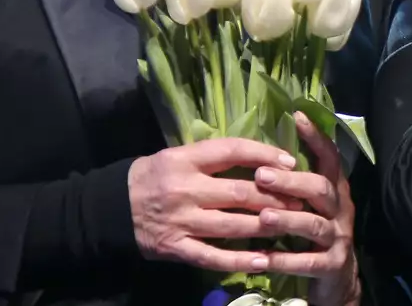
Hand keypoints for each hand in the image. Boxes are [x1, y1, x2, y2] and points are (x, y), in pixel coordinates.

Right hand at [128, 137, 300, 272]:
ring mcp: (181, 221)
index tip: (290, 161)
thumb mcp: (178, 154)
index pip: (232, 151)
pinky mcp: (176, 248)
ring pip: (232, 225)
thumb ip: (213, 157)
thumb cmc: (154, 176)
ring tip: (290, 224)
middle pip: (238, 192)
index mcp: (185, 159)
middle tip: (300, 198)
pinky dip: (240, 260)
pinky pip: (212, 256)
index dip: (264, 155)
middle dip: (274, 196)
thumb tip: (260, 158)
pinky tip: (264, 260)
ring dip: (264, 225)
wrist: (112, 207)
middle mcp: (185, 189)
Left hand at [254, 113, 358, 305]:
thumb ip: (296, 182)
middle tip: (261, 175)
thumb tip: (264, 151)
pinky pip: (308, 261)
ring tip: (262, 216)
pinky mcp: (332, 265)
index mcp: (334, 189)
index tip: (297, 116)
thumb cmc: (313, 233)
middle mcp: (340, 209)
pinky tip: (263, 257)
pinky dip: (285, 259)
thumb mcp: (309, 204)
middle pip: (321, 188)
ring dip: (288, 218)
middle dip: (292, 181)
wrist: (337, 280)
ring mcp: (338, 238)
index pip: (330, 157)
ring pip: (314, 224)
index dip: (315, 137)